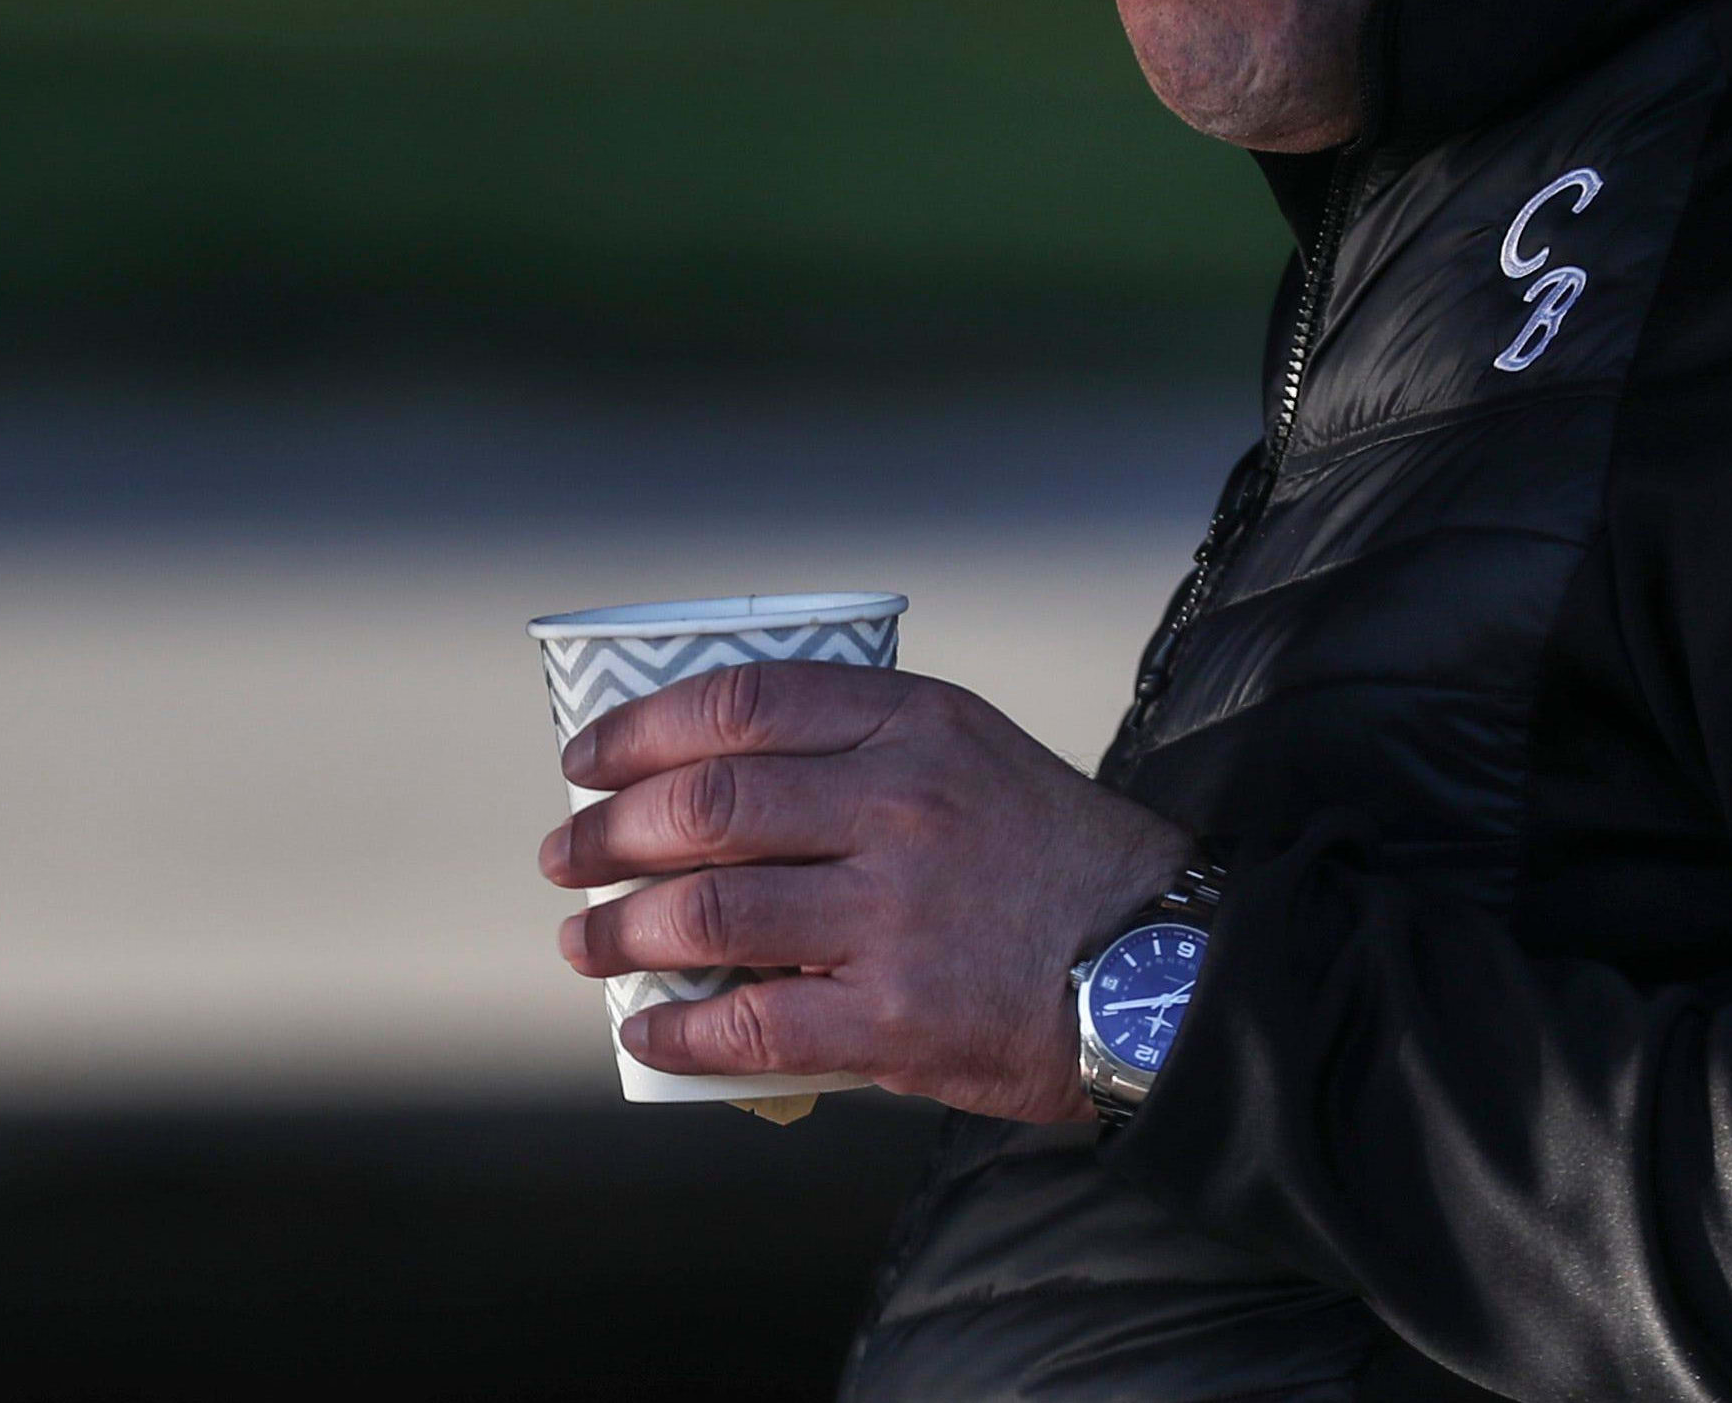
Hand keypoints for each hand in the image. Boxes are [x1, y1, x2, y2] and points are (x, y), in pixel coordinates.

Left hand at [536, 660, 1193, 1121]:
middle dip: (609, 832)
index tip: (586, 759)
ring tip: (588, 944)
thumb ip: (862, 750)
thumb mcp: (972, 752)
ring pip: (711, 910)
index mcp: (912, 724)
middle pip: (707, 804)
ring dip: (624, 930)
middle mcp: (899, 805)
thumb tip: (713, 782)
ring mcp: (897, 913)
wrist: (1163, 966)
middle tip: (568, 856)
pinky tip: (650, 1028)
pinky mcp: (898, 1017)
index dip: (639, 729)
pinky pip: (753, 1022)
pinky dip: (681, 1027)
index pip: (739, 703)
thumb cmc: (1058, 860)